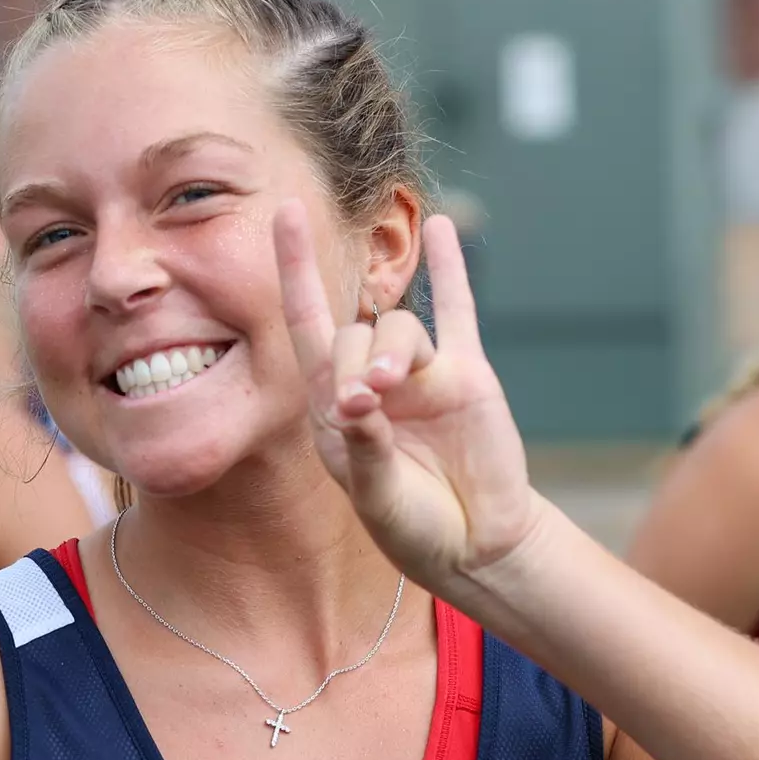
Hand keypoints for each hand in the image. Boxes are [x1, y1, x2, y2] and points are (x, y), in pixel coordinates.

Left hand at [275, 202, 544, 593]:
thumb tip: (361, 401)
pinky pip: (457, 311)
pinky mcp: (466, 374)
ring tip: (392, 388)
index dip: (294, 269)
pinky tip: (446, 226)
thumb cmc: (413, 527)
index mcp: (332, 406)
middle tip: (368, 402)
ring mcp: (420, 374)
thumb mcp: (378, 497)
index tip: (283, 213)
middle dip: (356, 360)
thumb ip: (368, 450)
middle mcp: (371, 381)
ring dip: (393, 350)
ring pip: (400, 329)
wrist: (474, 546)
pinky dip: (450, 271)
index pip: (306, 324)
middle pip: (354, 334)